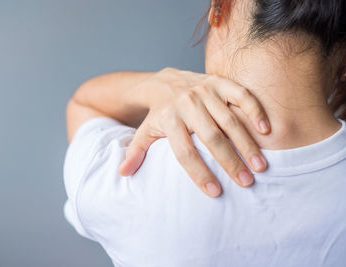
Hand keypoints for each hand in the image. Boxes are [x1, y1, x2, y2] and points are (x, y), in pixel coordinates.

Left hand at [118, 67, 269, 197]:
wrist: (165, 80)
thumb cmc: (158, 113)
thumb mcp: (144, 131)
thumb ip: (136, 151)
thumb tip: (122, 173)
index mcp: (169, 119)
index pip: (184, 152)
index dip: (199, 173)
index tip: (214, 193)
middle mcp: (187, 104)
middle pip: (211, 137)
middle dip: (229, 161)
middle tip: (246, 183)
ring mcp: (205, 91)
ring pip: (229, 119)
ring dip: (246, 143)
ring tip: (260, 166)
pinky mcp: (219, 82)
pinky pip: (240, 94)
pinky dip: (254, 110)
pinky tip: (266, 130)